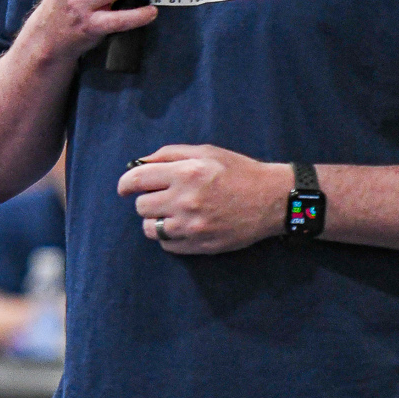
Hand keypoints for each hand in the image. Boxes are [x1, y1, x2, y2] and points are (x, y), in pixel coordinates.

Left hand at [120, 145, 292, 254]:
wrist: (273, 200)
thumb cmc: (239, 171)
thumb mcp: (206, 152)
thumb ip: (169, 154)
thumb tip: (140, 163)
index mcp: (186, 173)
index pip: (137, 180)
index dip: (125, 184)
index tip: (125, 188)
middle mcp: (186, 200)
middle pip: (141, 207)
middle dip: (147, 201)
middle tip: (161, 197)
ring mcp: (192, 226)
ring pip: (150, 229)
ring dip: (155, 220)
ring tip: (171, 213)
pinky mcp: (200, 245)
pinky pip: (166, 245)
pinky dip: (169, 237)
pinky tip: (183, 226)